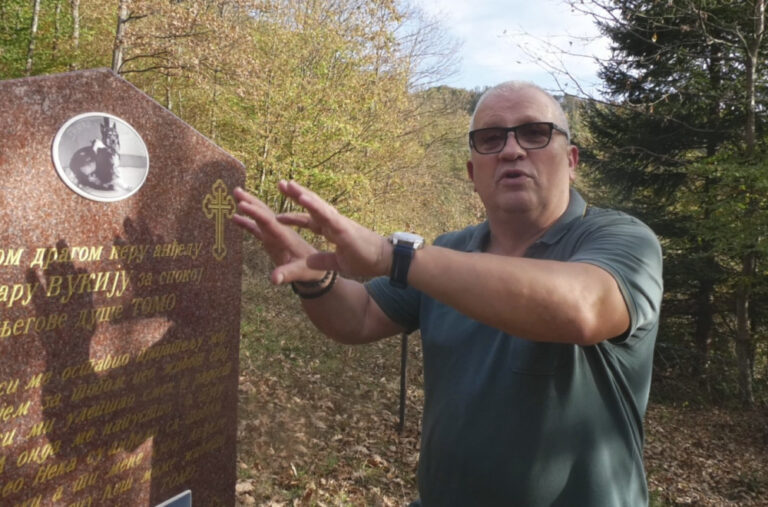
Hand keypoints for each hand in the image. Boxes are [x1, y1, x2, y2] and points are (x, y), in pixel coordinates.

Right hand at [232, 186, 326, 284]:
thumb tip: (274, 279)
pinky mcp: (275, 238)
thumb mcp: (302, 272)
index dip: (256, 213)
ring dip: (250, 205)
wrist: (320, 269)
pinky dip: (249, 221)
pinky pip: (260, 227)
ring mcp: (278, 233)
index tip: (243, 204)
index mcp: (288, 237)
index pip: (270, 222)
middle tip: (236, 190)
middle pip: (266, 213)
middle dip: (252, 201)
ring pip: (263, 216)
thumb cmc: (313, 270)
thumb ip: (288, 274)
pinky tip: (236, 217)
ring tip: (236, 193)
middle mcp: (282, 231)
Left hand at [274, 180, 390, 280]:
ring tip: (288, 184)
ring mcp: (339, 223)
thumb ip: (322, 260)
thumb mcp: (337, 263)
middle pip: (312, 206)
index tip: (278, 215)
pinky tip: (302, 198)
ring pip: (318, 205)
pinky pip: (326, 214)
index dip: (295, 217)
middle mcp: (334, 223)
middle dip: (296, 195)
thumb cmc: (365, 259)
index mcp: (331, 231)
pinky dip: (314, 206)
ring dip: (303, 194)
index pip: (310, 221)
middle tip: (280, 183)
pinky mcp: (344, 227)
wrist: (385, 261)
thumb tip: (308, 260)